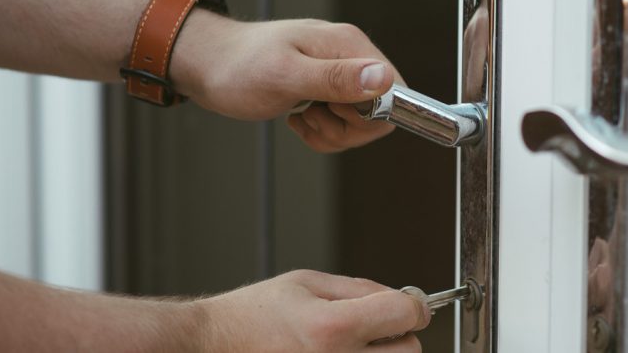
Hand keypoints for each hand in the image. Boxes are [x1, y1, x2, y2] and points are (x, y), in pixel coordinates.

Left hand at [172, 13, 401, 151]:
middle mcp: (349, 56)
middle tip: (311, 117)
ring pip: (361, 122)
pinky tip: (298, 119)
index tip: (334, 113)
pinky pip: (342, 123)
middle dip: (347, 129)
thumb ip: (335, 78)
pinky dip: (322, 132)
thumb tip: (383, 79)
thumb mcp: (285, 76)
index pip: (395, 91)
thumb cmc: (238, 67)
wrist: (207, 65)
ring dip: (331, 132)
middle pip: (380, 111)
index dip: (370, 115)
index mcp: (349, 45)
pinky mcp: (325, 88)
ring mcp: (337, 72)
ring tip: (301, 117)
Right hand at [188, 270, 429, 352]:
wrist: (214, 346)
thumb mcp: (306, 282)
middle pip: (409, 351)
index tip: (409, 305)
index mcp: (332, 326)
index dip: (413, 305)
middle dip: (400, 334)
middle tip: (378, 325)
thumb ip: (359, 288)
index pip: (406, 314)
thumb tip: (401, 297)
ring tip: (351, 342)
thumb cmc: (253, 315)